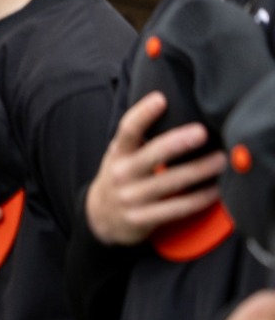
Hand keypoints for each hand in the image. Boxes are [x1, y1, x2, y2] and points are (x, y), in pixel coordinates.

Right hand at [84, 92, 225, 245]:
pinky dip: (198, 199)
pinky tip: (215, 191)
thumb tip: (173, 109)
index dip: (142, 114)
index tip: (160, 99)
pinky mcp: (142, 220)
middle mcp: (121, 175)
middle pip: (151, 155)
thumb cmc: (121, 178)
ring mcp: (131, 199)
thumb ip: (138, 138)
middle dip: (177, 143)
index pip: (127, 131)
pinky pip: (176, 209)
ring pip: (170, 182)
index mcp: (118, 154)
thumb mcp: (120, 155)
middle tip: (202, 132)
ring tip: (220, 160)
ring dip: (198, 170)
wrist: (100, 218)